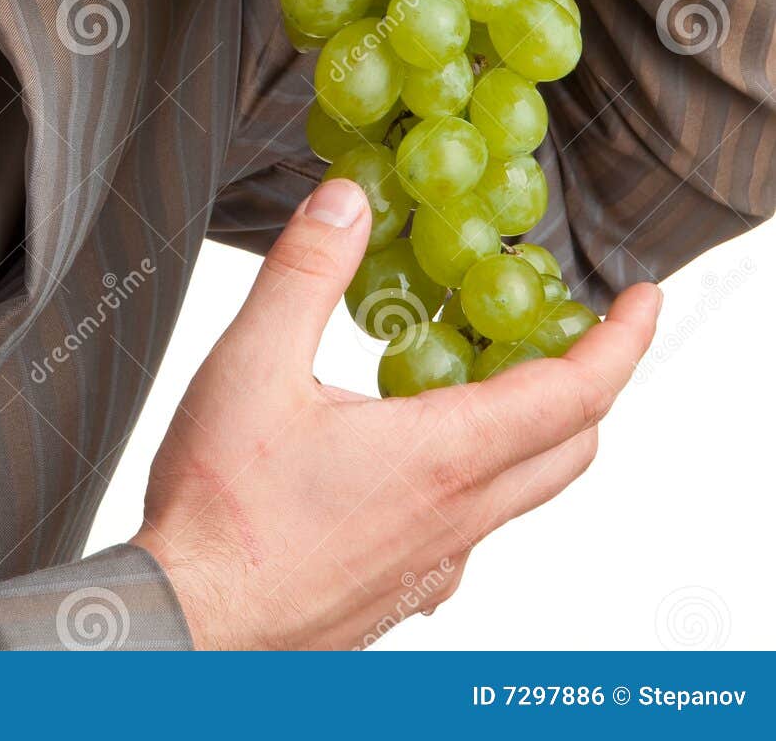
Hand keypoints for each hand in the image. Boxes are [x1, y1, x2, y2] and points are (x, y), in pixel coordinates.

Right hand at [131, 179, 660, 649]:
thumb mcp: (252, 364)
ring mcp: (434, 561)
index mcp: (442, 457)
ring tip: (489, 373)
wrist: (186, 627)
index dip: (619, 341)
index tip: (642, 301)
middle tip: (574, 331)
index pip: (574, 395)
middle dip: (590, 382)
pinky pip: (471, 527)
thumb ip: (307, 272)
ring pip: (523, 491)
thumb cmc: (220, 512)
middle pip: (570, 447)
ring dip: (532, 427)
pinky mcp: (402, 588)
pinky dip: (478, 474)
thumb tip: (347, 201)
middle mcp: (457, 517)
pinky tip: (413, 451)